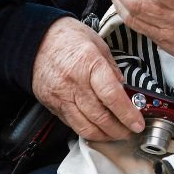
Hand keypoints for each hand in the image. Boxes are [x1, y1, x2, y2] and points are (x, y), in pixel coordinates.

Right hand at [30, 17, 144, 141]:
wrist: (36, 40)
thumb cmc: (69, 37)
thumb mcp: (98, 44)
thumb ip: (112, 68)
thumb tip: (124, 88)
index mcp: (89, 64)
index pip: (112, 96)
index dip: (127, 114)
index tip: (138, 124)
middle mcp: (74, 84)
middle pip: (99, 116)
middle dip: (119, 130)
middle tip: (131, 132)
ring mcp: (61, 97)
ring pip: (84, 126)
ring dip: (104, 136)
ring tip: (116, 135)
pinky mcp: (52, 105)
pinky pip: (71, 124)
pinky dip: (87, 131)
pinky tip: (97, 130)